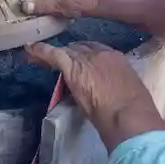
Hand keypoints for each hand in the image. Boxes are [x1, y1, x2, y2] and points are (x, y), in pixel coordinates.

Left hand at [26, 41, 164, 151]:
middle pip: (78, 49)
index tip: (77, 60)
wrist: (129, 115)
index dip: (84, 54)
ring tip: (34, 52)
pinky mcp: (73, 69)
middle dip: (67, 53)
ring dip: (50, 53)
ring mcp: (86, 60)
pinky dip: (41, 51)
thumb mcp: (129, 90)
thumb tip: (109, 90)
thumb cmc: (135, 110)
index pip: (95, 50)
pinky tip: (30, 48)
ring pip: (65, 51)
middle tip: (56, 58)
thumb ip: (116, 85)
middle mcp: (100, 54)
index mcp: (116, 59)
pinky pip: (53, 55)